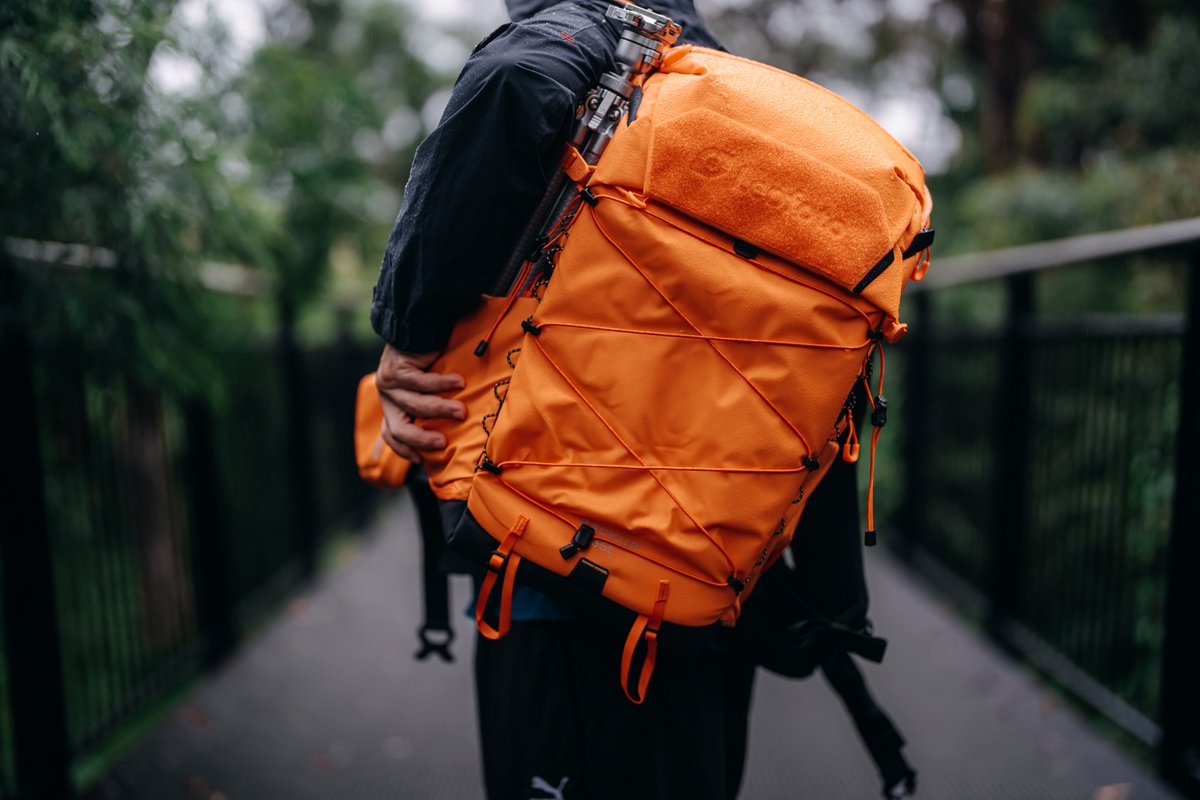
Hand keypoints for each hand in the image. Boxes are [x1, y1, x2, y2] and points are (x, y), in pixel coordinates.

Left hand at [375, 344, 465, 461]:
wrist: (419, 324)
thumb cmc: (429, 358)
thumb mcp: (426, 388)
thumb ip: (430, 404)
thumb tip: (452, 428)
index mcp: (391, 403)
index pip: (391, 433)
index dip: (403, 448)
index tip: (420, 459)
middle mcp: (387, 395)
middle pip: (399, 428)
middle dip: (421, 439)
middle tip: (442, 443)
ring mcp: (389, 383)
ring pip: (415, 405)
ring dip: (441, 410)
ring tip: (461, 411)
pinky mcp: (396, 369)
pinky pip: (421, 383)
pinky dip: (442, 384)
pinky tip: (459, 382)